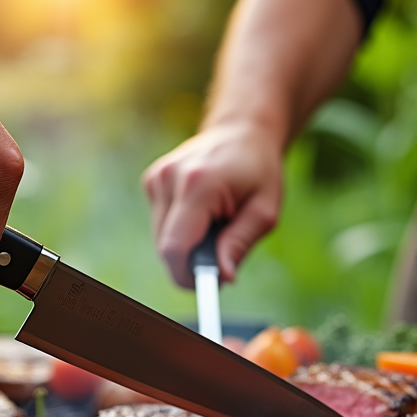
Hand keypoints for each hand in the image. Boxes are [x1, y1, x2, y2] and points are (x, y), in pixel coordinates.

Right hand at [142, 121, 283, 287]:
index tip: (207, 286)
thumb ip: (240, 244)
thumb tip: (223, 277)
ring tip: (215, 224)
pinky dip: (181, 229)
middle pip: (165, 248)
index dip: (187, 275)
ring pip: (161, 239)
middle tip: (221, 255)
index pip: (174, 247)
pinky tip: (202, 213)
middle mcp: (169, 178)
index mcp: (199, 185)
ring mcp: (157, 177)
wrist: (243, 131)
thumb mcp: (265, 211)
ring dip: (187, 244)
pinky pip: (161, 224)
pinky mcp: (152, 180)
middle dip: (191, 262)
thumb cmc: (259, 172)